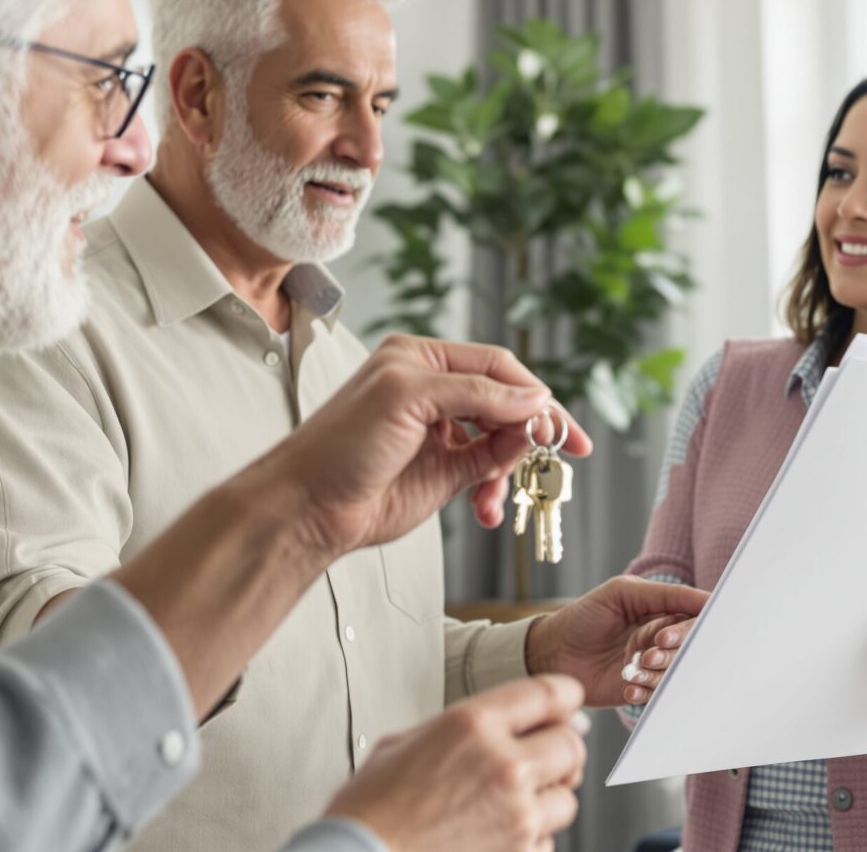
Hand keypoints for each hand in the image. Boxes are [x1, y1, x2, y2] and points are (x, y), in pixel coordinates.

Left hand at [266, 335, 591, 557]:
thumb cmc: (340, 444)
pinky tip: (486, 508)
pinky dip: (495, 490)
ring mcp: (440, 434)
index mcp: (423, 358)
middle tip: (556, 457)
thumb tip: (534, 397)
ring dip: (511, 468)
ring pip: (502, 441)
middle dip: (529, 432)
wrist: (308, 507)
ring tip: (496, 494)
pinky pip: (488, 474)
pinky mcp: (442, 472)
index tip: (558, 425)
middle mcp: (435, 391)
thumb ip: (476, 392)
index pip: (496, 366)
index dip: (533, 392)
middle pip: (506, 402)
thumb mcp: (408, 398)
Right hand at [323, 674, 588, 851]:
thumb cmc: (369, 809)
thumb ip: (460, 728)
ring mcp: (516, 814)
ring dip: (547, 799)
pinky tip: (498, 834)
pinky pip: (547, 841)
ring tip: (512, 804)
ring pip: (566, 799)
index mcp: (473, 724)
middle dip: (561, 750)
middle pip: (571, 746)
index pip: (548, 694)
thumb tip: (503, 723)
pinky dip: (531, 838)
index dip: (565, 696)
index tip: (569, 703)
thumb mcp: (404, 743)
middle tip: (546, 757)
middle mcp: (503, 765)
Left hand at [525, 576, 706, 706]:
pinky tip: (628, 688)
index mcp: (662, 613)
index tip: (666, 635)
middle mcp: (661, 639)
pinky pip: (659, 695)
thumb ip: (665, 594)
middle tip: (648, 653)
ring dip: (656, 673)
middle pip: (690, 648)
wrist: (550, 653)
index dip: (688, 628)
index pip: (694, 619)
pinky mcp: (640, 690)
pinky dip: (645, 692)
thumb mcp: (622, 592)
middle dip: (672, 652)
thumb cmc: (583, 617)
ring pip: (676, 673)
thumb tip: (708, 600)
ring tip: (631, 669)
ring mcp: (651, 666)